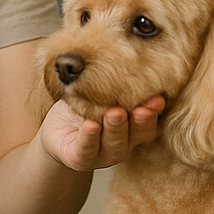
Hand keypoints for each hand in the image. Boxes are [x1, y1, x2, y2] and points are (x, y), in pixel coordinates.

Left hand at [38, 96, 164, 171]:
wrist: (55, 129)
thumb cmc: (81, 108)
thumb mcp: (98, 94)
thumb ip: (112, 86)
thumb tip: (124, 55)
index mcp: (131, 129)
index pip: (148, 123)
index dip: (154, 112)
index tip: (158, 98)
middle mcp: (122, 144)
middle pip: (136, 135)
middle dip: (140, 121)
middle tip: (140, 108)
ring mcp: (102, 155)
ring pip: (113, 144)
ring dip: (116, 128)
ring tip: (114, 113)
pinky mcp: (79, 159)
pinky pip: (86, 150)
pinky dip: (89, 138)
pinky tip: (91, 125)